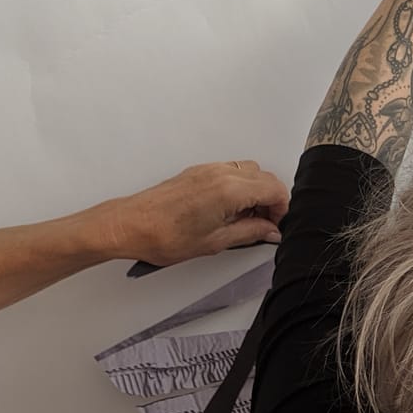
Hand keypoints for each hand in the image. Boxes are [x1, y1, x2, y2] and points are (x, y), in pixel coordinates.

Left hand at [98, 161, 288, 267]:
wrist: (131, 225)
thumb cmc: (163, 235)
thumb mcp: (215, 242)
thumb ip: (250, 233)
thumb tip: (269, 231)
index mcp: (229, 190)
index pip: (274, 189)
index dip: (282, 208)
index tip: (275, 225)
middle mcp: (221, 173)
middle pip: (264, 177)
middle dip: (271, 200)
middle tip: (263, 224)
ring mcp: (208, 170)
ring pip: (249, 171)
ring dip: (255, 191)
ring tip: (245, 218)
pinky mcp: (198, 172)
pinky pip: (230, 171)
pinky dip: (238, 187)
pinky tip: (228, 210)